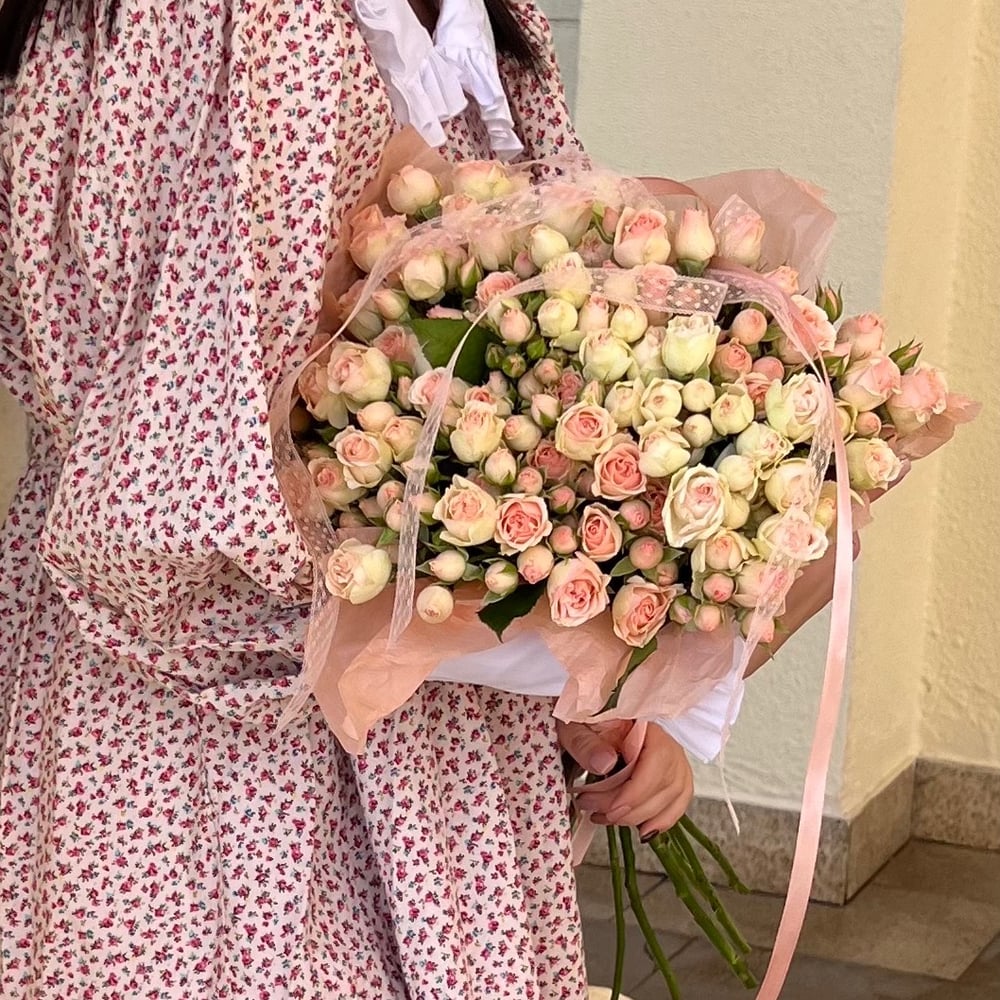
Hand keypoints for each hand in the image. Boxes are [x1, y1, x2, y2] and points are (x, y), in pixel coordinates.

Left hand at [557, 720, 693, 838]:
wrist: (585, 727)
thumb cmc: (582, 724)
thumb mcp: (574, 728)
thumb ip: (586, 744)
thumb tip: (604, 764)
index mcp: (645, 722)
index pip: (657, 759)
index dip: (636, 791)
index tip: (610, 808)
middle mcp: (666, 739)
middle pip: (665, 781)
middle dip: (630, 808)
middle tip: (596, 811)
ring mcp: (673, 758)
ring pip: (673, 795)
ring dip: (640, 817)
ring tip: (607, 818)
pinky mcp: (672, 775)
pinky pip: (679, 800)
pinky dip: (663, 819)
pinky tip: (642, 829)